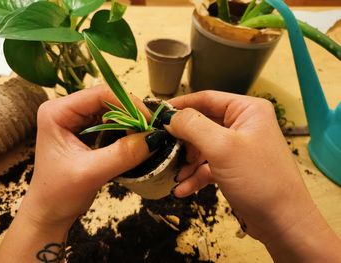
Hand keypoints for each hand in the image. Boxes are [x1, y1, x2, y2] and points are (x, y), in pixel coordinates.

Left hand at [0, 85, 153, 261]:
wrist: (49, 211)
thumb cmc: (59, 193)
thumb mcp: (91, 173)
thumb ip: (122, 155)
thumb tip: (153, 138)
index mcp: (57, 112)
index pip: (99, 94)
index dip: (128, 103)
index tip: (148, 121)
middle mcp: (65, 109)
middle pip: (106, 99)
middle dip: (130, 113)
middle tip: (148, 130)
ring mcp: (74, 118)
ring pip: (110, 109)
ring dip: (129, 120)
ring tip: (142, 135)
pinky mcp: (83, 129)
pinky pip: (110, 121)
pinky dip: (124, 128)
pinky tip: (133, 138)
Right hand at [165, 90, 340, 260]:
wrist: (283, 223)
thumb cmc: (257, 178)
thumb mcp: (222, 147)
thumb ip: (193, 126)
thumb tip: (169, 117)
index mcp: (247, 110)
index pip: (207, 99)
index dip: (181, 105)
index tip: (157, 114)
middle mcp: (242, 125)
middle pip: (202, 124)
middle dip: (183, 140)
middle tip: (164, 149)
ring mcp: (237, 148)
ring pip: (202, 147)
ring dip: (187, 162)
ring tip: (175, 175)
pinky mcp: (233, 169)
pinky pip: (208, 166)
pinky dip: (195, 176)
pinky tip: (182, 189)